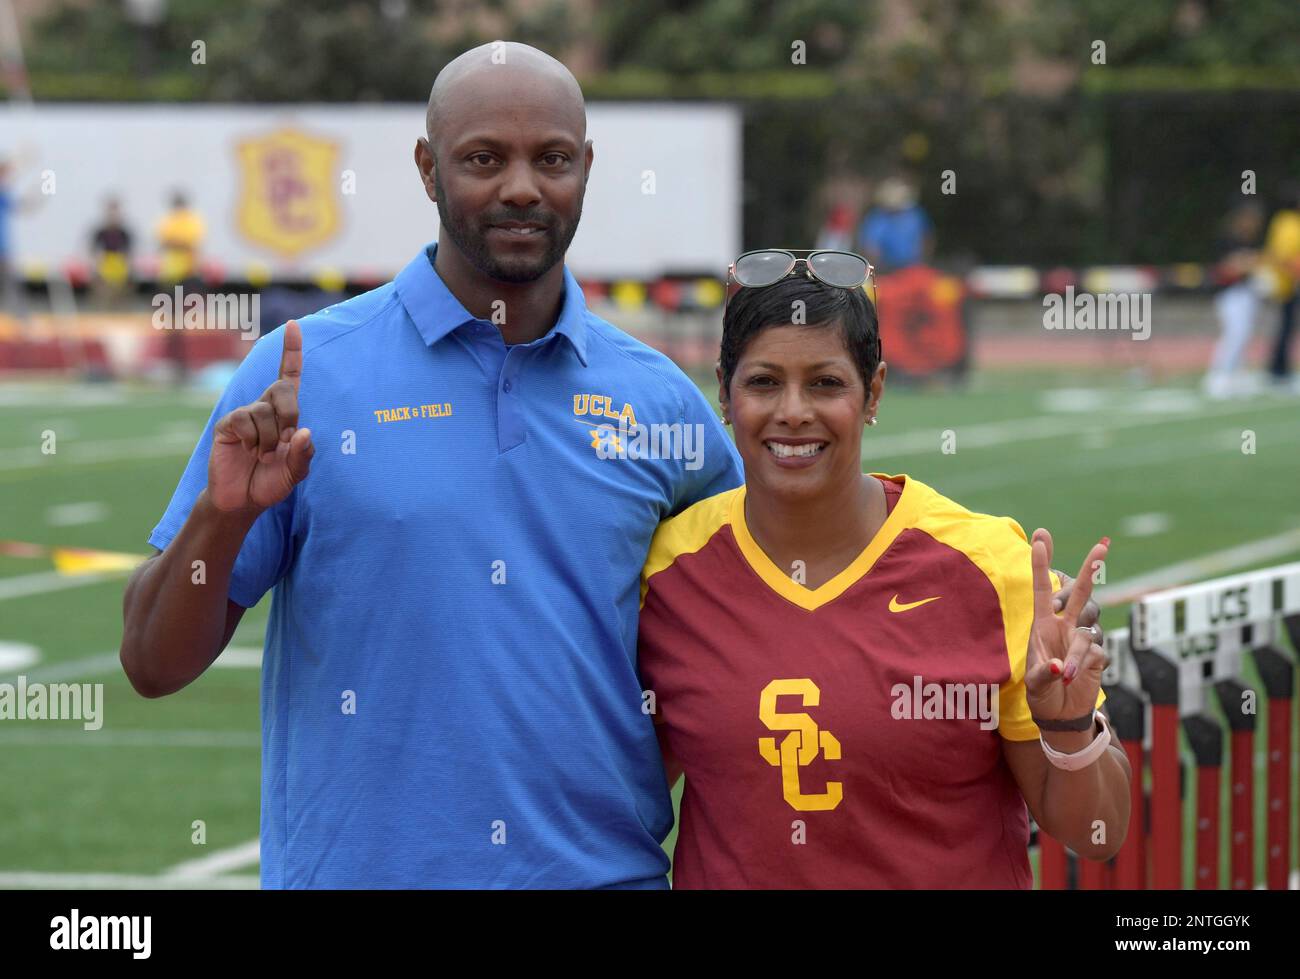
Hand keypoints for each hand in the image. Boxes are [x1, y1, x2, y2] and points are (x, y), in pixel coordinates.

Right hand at [209, 320, 313, 511]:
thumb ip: (303, 456)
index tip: (294, 325)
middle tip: (284, 441)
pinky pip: (244, 419)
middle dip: (289, 415)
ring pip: (264, 411)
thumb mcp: (295, 474)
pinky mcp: (227, 424)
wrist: (242, 501)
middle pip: (282, 389)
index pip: (289, 377)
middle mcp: (264, 409)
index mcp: (284, 415)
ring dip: (269, 439)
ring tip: (262, 456)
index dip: (292, 352)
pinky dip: (252, 439)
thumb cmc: (270, 483)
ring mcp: (244, 415)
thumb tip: (303, 432)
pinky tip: (247, 451)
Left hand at [1025, 529, 1109, 723]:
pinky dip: (1084, 666)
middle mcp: (1064, 627)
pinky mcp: (1098, 654)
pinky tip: (1074, 679)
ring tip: (1064, 676)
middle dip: (1089, 569)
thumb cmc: (1041, 693)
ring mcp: (1083, 639)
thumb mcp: (1034, 684)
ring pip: (1087, 632)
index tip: (1040, 536)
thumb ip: (1043, 674)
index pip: (1042, 589)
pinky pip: (1095, 653)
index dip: (1041, 563)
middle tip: (1102, 545)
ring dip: (1076, 655)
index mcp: (1042, 625)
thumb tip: (1059, 666)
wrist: (1060, 713)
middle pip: (1079, 593)